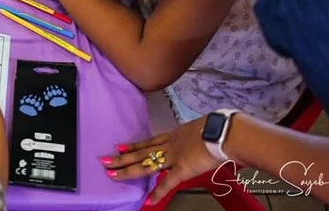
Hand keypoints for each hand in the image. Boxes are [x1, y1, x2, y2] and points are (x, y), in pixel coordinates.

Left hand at [103, 116, 219, 204]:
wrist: (223, 132)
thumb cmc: (219, 128)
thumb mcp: (203, 127)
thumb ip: (197, 134)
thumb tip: (204, 135)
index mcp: (174, 135)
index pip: (149, 141)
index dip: (134, 145)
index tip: (120, 146)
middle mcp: (169, 145)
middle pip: (140, 152)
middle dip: (121, 157)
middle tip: (104, 160)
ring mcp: (172, 157)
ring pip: (145, 164)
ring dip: (127, 170)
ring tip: (111, 173)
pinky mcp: (181, 169)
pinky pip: (166, 183)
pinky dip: (157, 193)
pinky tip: (147, 201)